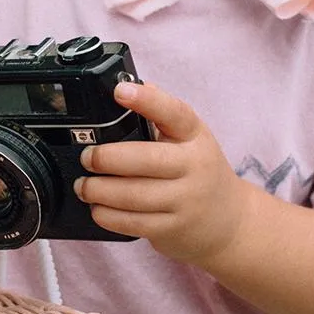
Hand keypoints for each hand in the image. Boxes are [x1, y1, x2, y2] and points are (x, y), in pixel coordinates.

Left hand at [73, 81, 247, 264]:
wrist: (230, 222)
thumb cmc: (200, 172)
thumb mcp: (191, 139)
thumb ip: (161, 115)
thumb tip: (127, 84)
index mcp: (195, 136)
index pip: (174, 113)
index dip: (147, 100)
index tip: (119, 91)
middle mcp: (194, 167)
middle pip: (145, 159)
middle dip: (106, 158)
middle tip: (87, 157)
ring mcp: (185, 201)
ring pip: (133, 195)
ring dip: (98, 190)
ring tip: (83, 185)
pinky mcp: (172, 229)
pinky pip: (132, 222)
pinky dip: (107, 215)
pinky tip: (97, 207)